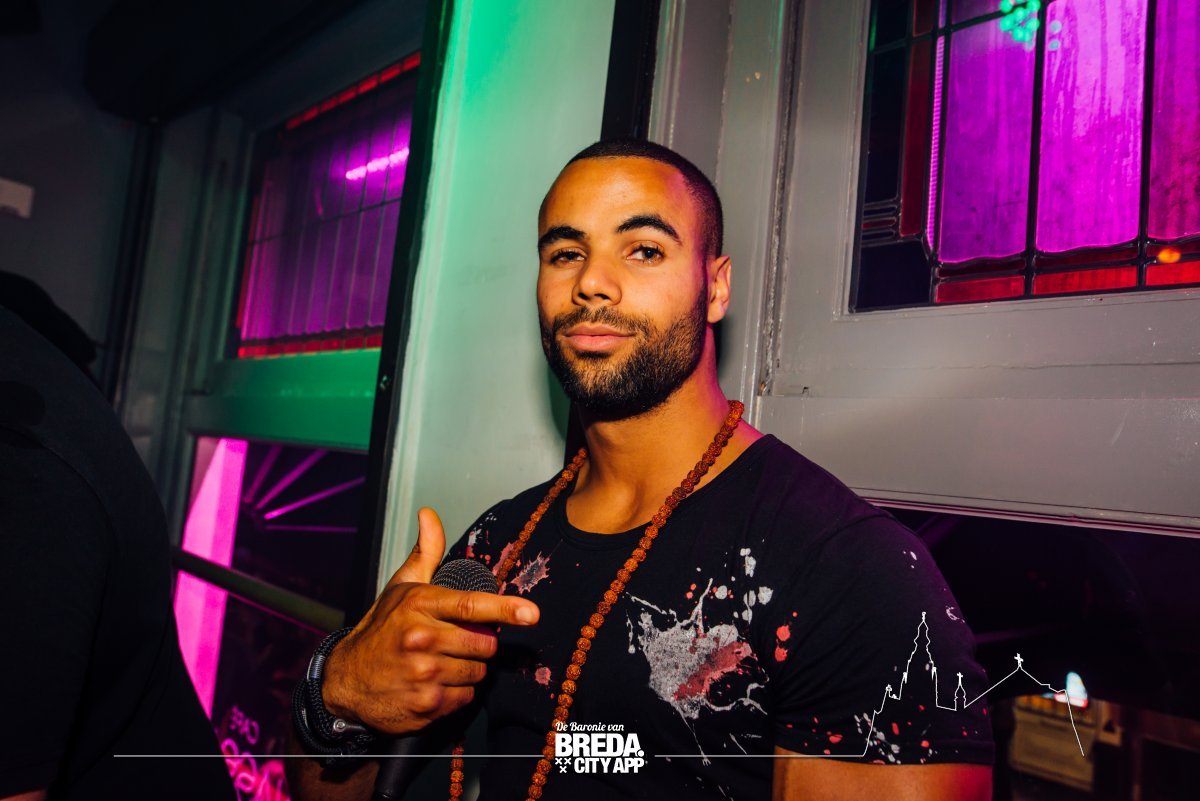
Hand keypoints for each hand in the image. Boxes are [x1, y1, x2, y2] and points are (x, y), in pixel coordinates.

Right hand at [320, 507, 538, 734]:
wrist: (344, 680)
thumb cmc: (381, 629)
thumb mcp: (401, 587)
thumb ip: (426, 551)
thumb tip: (430, 514)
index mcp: (419, 605)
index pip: (470, 605)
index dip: (505, 609)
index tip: (531, 614)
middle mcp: (421, 639)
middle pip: (484, 644)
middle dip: (480, 644)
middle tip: (455, 642)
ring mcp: (424, 674)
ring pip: (478, 672)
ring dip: (469, 669)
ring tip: (442, 663)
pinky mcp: (426, 705)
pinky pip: (465, 698)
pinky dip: (457, 693)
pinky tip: (434, 684)